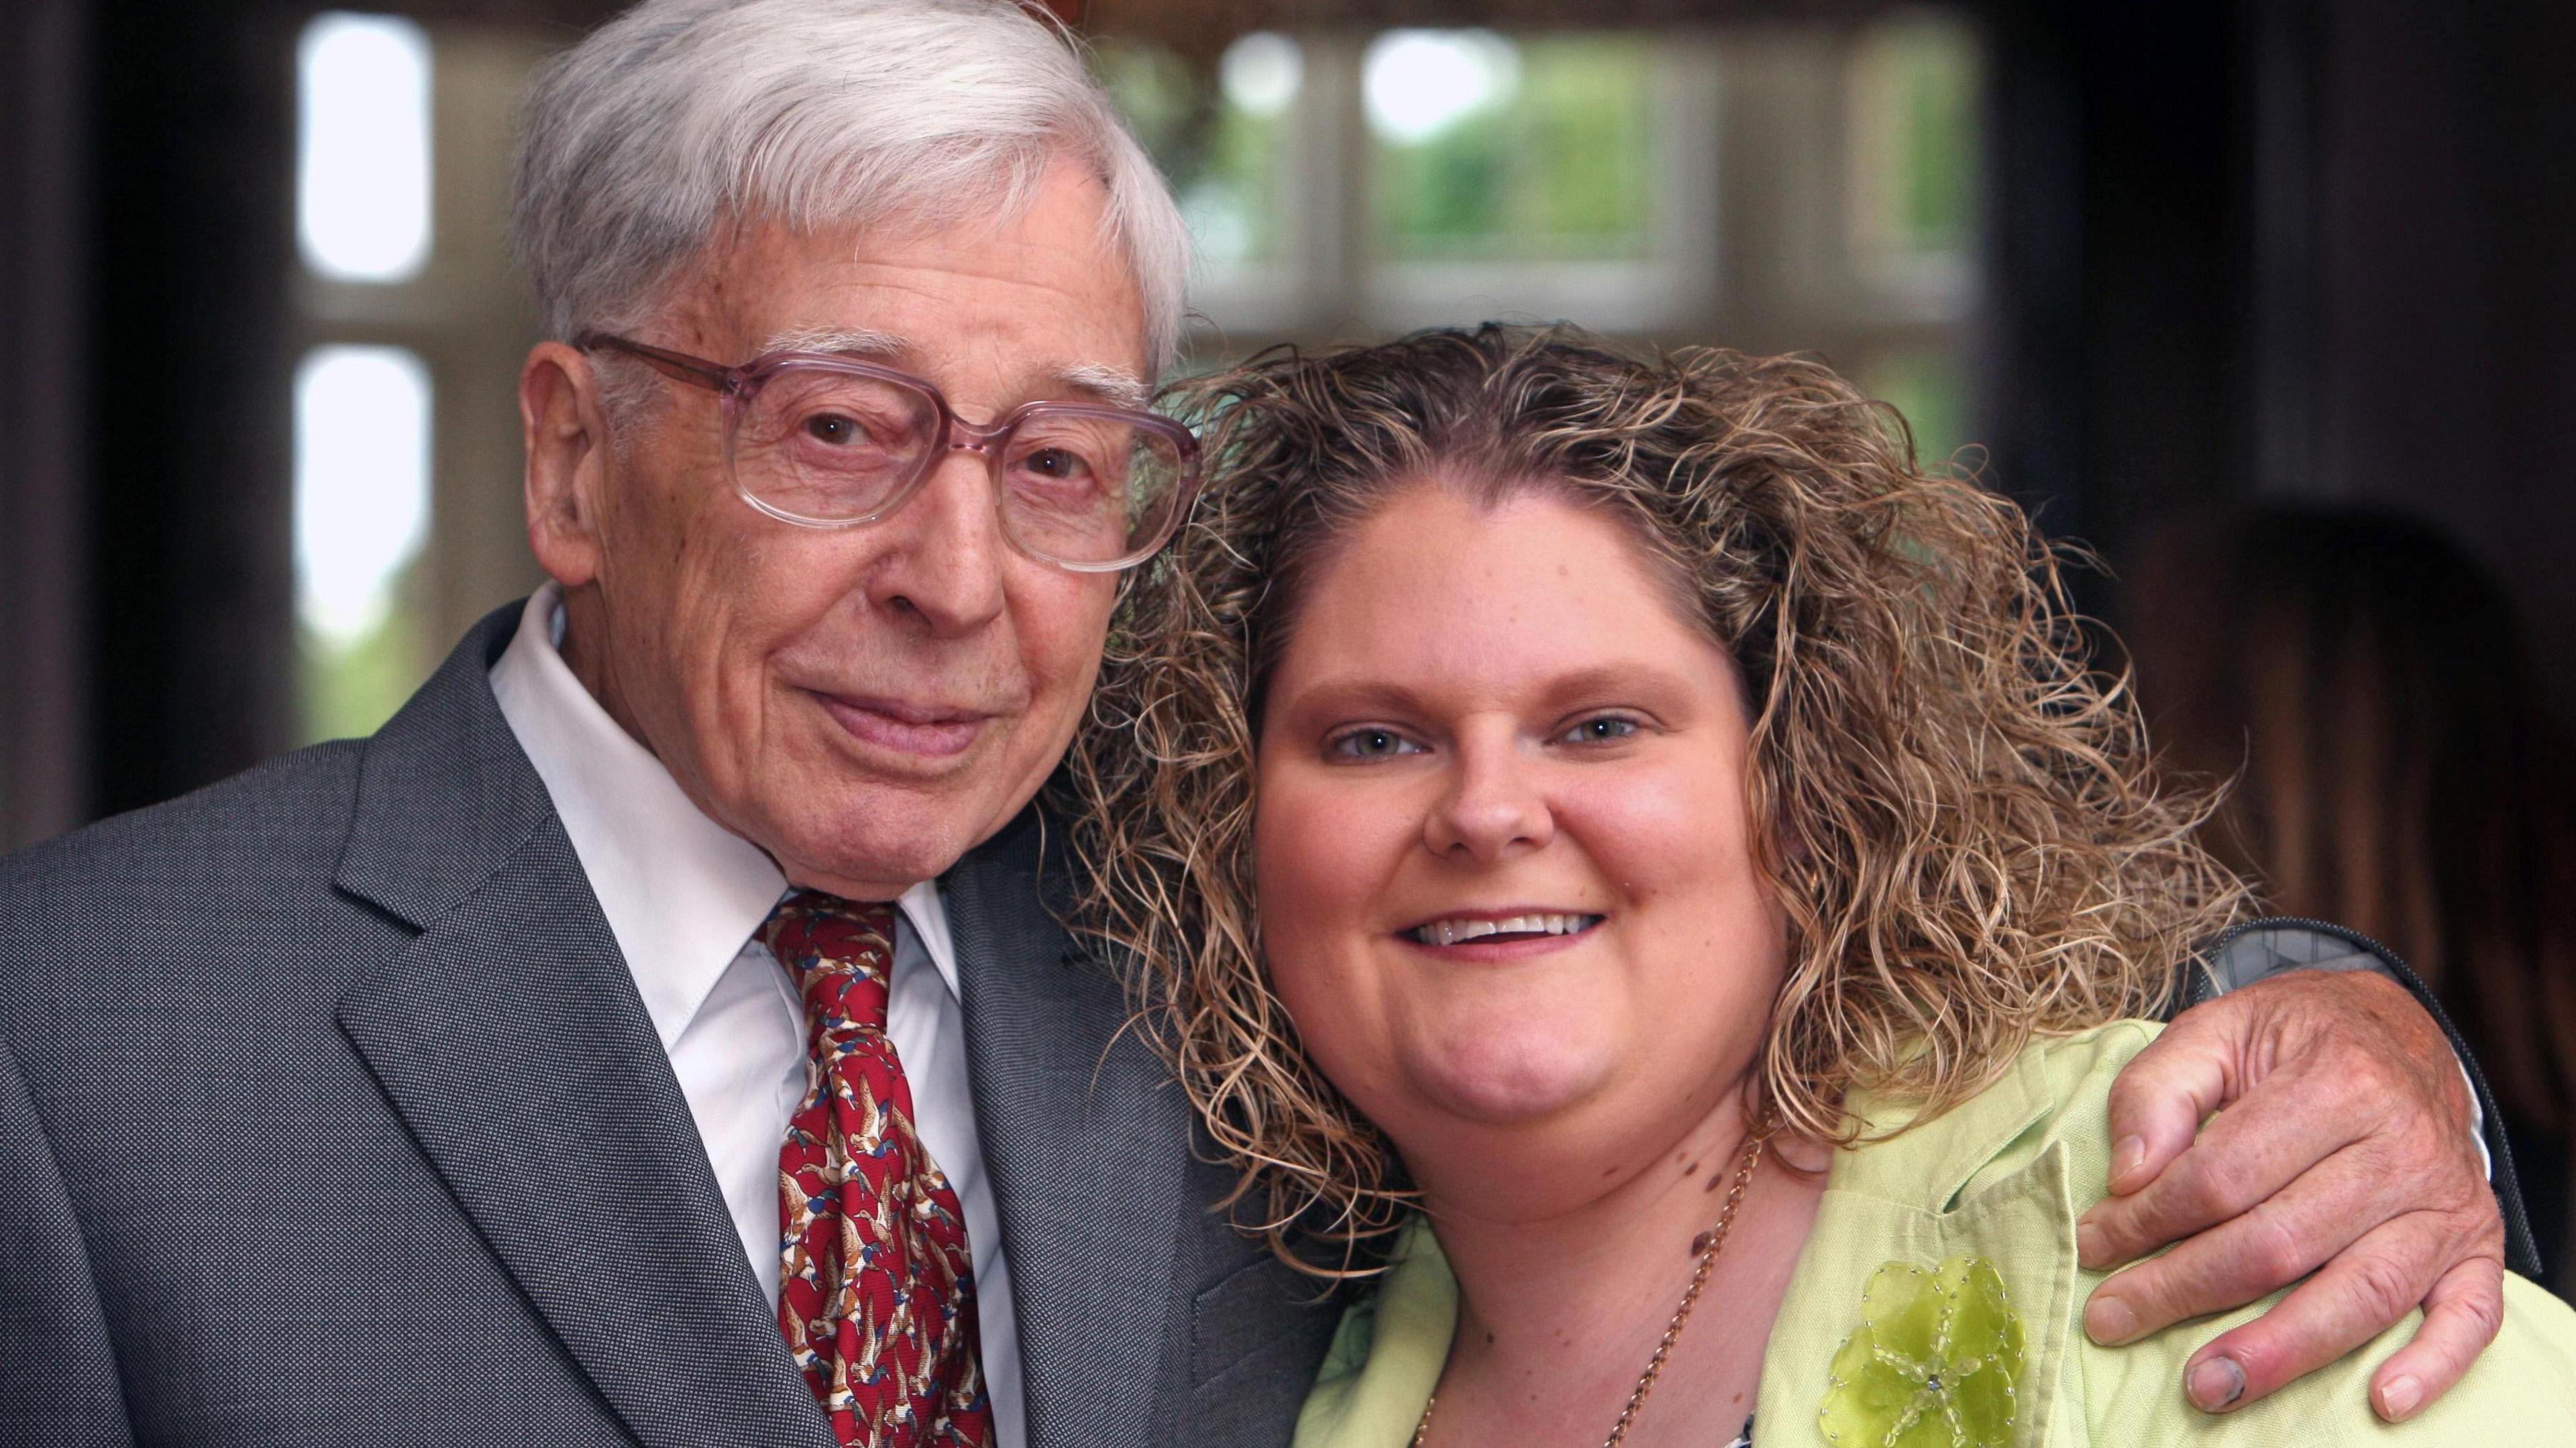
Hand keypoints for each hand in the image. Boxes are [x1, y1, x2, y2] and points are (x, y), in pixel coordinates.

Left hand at [2076, 968, 2503, 1421]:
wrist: (2401, 1030)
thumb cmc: (2292, 1039)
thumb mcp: (2214, 1030)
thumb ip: (2157, 1091)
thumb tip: (2129, 1177)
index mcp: (2337, 1081)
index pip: (2222, 1175)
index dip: (2147, 1219)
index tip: (2093, 1244)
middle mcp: (2404, 1145)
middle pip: (2279, 1242)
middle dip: (2183, 1290)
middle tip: (2112, 1319)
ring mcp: (2447, 1202)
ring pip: (2362, 1292)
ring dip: (2281, 1349)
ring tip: (2208, 1387)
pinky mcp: (2478, 1244)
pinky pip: (2470, 1316)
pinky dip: (2433, 1365)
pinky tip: (2381, 1403)